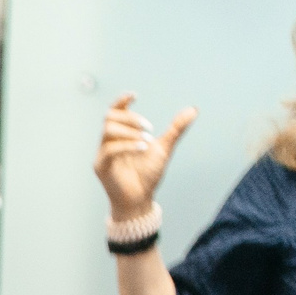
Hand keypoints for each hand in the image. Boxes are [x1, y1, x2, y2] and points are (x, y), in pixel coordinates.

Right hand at [95, 93, 195, 219]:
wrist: (140, 199)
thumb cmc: (148, 175)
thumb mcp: (164, 148)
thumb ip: (175, 129)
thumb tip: (193, 110)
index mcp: (121, 135)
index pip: (115, 112)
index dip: (121, 101)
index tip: (134, 95)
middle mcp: (109, 142)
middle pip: (110, 117)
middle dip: (131, 118)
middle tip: (149, 127)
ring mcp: (103, 154)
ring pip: (108, 130)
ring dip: (130, 131)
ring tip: (147, 140)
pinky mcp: (101, 166)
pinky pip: (109, 149)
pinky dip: (127, 145)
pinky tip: (143, 147)